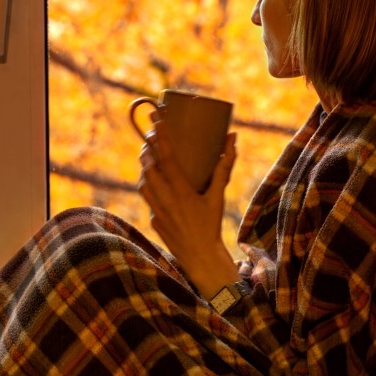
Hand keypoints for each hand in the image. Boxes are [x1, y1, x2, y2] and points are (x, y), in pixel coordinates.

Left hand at [138, 113, 238, 298]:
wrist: (201, 258)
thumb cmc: (212, 225)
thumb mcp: (218, 195)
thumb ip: (224, 166)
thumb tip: (232, 139)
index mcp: (181, 190)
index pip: (165, 155)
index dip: (159, 134)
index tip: (154, 117)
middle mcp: (164, 198)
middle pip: (148, 166)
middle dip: (148, 148)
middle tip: (152, 135)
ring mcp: (156, 210)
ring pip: (143, 182)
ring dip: (145, 166)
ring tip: (149, 154)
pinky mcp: (153, 219)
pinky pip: (147, 197)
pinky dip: (148, 185)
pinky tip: (153, 181)